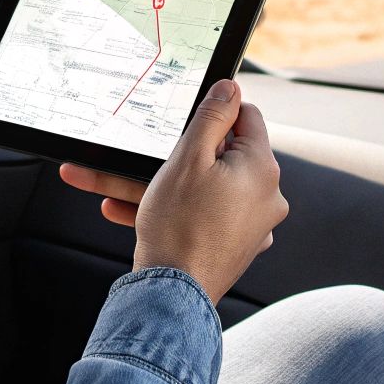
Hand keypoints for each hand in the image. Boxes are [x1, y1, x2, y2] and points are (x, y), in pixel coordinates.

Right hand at [59, 79, 286, 304]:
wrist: (172, 296)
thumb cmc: (178, 226)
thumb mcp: (189, 158)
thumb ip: (212, 116)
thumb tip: (231, 87)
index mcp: (261, 168)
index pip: (247, 118)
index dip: (216, 114)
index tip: (189, 120)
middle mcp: (267, 196)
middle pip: (224, 156)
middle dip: (181, 155)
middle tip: (148, 159)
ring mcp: (254, 225)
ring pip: (207, 189)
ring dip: (166, 186)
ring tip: (116, 189)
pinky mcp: (236, 246)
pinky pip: (204, 216)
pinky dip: (176, 211)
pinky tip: (131, 212)